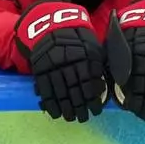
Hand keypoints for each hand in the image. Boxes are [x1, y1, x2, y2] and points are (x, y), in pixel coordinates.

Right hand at [14, 1, 107, 122]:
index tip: (96, 111)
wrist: (53, 25)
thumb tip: (104, 89)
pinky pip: (45, 90)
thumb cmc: (78, 39)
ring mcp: (53, 67)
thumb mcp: (94, 47)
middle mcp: (70, 63)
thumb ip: (99, 67)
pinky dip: (50, 103)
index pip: (90, 84)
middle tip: (83, 118)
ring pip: (61, 92)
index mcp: (85, 57)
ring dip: (66, 108)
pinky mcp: (40, 69)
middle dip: (80, 107)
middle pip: (75, 91)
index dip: (93, 100)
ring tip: (71, 118)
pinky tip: (55, 113)